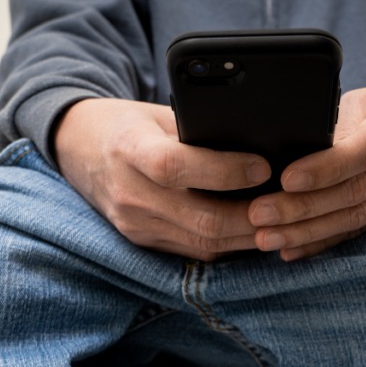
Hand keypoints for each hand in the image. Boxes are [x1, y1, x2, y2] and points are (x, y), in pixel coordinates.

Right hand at [52, 98, 270, 260]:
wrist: (77, 148)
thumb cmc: (129, 123)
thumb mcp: (158, 114)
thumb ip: (199, 130)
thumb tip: (260, 143)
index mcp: (128, 148)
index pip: (176, 166)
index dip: (225, 171)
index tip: (264, 166)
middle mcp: (128, 193)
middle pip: (199, 218)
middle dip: (251, 217)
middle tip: (288, 204)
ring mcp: (134, 224)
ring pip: (202, 243)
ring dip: (247, 236)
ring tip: (281, 220)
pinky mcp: (142, 242)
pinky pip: (194, 252)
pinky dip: (228, 243)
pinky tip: (253, 230)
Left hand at [248, 81, 365, 260]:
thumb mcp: (365, 97)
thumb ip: (335, 122)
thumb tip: (286, 151)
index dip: (327, 167)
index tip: (287, 178)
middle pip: (356, 190)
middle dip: (303, 206)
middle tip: (261, 213)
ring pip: (354, 217)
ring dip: (307, 231)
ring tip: (266, 236)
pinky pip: (356, 231)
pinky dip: (321, 242)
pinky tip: (291, 249)